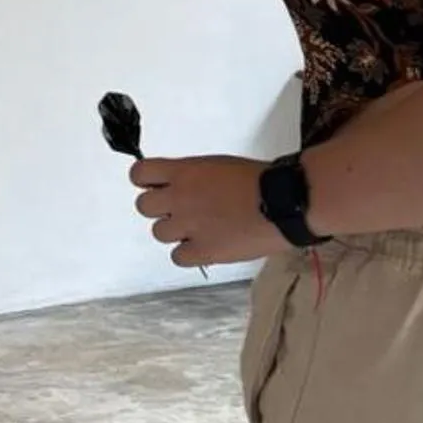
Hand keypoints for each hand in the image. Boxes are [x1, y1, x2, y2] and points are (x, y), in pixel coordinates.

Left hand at [129, 154, 291, 268]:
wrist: (283, 203)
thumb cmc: (259, 180)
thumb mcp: (218, 165)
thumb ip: (192, 176)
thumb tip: (182, 187)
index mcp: (183, 172)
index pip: (140, 173)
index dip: (146, 180)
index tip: (156, 185)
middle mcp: (178, 198)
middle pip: (144, 207)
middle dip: (159, 208)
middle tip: (181, 209)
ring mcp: (188, 226)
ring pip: (159, 233)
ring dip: (175, 231)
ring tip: (199, 228)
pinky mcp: (201, 252)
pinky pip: (177, 257)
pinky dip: (188, 253)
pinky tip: (204, 246)